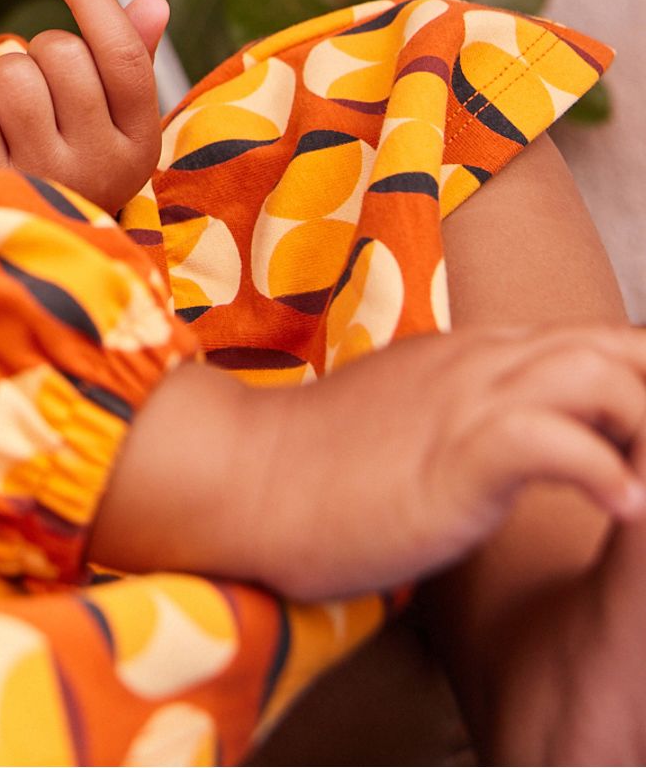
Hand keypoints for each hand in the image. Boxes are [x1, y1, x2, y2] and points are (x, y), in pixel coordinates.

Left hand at [0, 0, 167, 213]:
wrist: (28, 254)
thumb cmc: (73, 165)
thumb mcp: (113, 125)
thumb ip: (131, 61)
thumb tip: (154, 1)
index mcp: (139, 147)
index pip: (124, 57)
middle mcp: (97, 167)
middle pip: (63, 55)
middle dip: (40, 50)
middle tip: (39, 81)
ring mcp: (42, 179)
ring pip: (12, 72)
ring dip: (1, 72)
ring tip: (8, 103)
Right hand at [90, 329, 645, 603]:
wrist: (243, 477)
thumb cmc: (322, 468)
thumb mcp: (416, 421)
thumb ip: (473, 413)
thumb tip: (530, 438)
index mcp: (476, 354)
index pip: (596, 341)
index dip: (642, 376)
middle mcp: (482, 362)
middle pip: (614, 345)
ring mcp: (466, 401)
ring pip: (597, 376)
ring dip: (645, 424)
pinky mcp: (454, 455)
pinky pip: (552, 442)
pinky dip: (602, 470)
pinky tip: (622, 507)